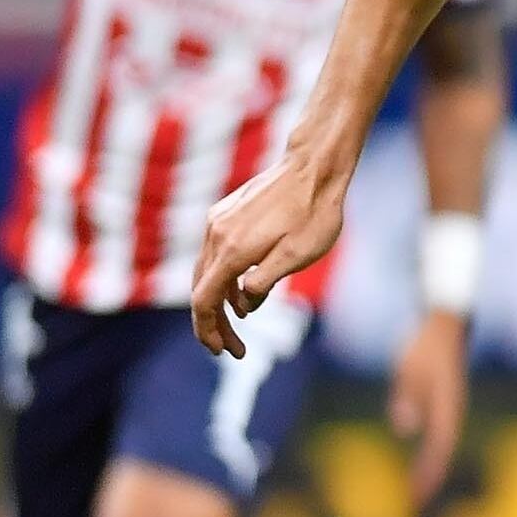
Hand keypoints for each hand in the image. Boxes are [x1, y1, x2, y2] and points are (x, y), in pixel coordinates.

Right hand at [190, 153, 345, 357]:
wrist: (314, 166)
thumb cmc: (315, 213)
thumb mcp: (297, 256)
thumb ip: (264, 283)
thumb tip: (243, 305)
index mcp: (232, 250)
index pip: (204, 300)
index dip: (208, 330)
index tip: (222, 351)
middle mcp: (216, 234)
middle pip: (202, 289)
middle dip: (214, 323)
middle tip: (232, 349)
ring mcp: (218, 221)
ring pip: (207, 272)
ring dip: (220, 301)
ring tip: (241, 324)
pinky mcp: (226, 214)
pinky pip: (216, 254)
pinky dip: (225, 278)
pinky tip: (244, 292)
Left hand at [388, 310, 471, 505]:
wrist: (445, 320)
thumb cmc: (427, 341)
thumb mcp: (410, 367)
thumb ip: (408, 396)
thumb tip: (405, 428)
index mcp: (447, 404)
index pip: (439, 446)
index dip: (429, 472)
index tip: (417, 494)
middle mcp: (451, 409)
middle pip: (442, 450)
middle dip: (429, 477)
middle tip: (415, 502)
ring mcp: (448, 406)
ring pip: (440, 444)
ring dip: (429, 467)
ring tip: (416, 489)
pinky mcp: (441, 401)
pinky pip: (436, 433)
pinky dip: (428, 452)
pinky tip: (419, 462)